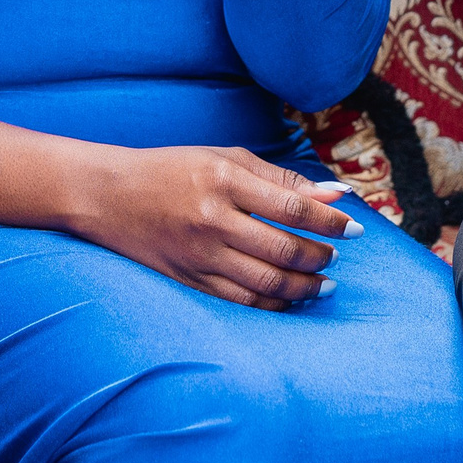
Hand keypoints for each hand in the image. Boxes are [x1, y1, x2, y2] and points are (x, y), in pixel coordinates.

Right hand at [77, 146, 362, 308]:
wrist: (108, 195)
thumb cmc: (172, 169)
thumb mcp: (224, 159)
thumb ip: (280, 178)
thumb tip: (335, 195)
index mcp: (223, 180)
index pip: (292, 206)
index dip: (330, 221)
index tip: (354, 229)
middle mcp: (212, 219)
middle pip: (283, 248)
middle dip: (321, 257)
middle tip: (337, 256)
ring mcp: (199, 254)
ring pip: (266, 281)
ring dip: (305, 287)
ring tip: (324, 283)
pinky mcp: (189, 279)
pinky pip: (242, 300)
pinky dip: (274, 303)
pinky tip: (291, 299)